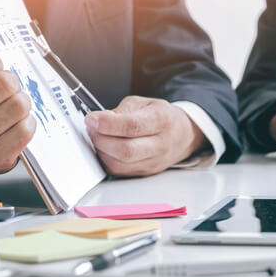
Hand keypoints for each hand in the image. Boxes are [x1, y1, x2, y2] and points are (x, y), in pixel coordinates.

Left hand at [85, 96, 207, 176]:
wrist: (183, 135)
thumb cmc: (162, 117)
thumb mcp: (143, 103)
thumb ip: (121, 111)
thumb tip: (98, 121)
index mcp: (162, 120)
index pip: (132, 126)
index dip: (107, 124)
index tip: (92, 119)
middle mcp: (161, 144)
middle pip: (126, 150)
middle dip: (101, 139)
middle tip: (92, 128)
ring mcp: (154, 162)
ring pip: (119, 164)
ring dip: (101, 151)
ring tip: (99, 137)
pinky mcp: (146, 173)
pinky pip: (119, 171)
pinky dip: (107, 160)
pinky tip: (107, 148)